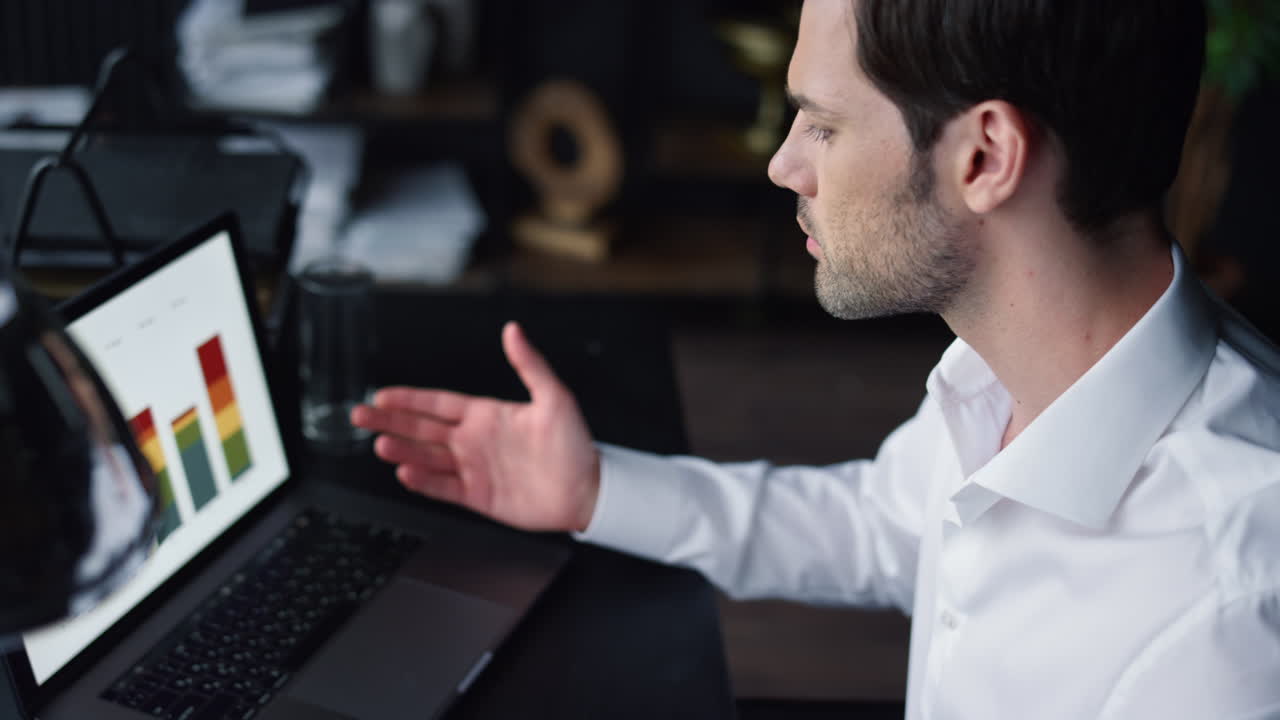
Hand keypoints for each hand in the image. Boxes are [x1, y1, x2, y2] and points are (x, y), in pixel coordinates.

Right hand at [350, 322, 600, 532]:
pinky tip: (406, 472)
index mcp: (487, 414)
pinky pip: (443, 487)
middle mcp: (474, 440)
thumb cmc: (575, 444)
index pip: (439, 403)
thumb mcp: (555, 398)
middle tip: (359, 416)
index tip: (383, 396)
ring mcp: (474, 468)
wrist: (587, 491)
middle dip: (391, 422)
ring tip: (380, 444)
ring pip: (427, 457)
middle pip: (422, 429)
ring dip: (403, 450)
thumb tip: (514, 330)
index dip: (410, 399)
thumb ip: (530, 365)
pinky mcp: (477, 496)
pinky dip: (424, 481)